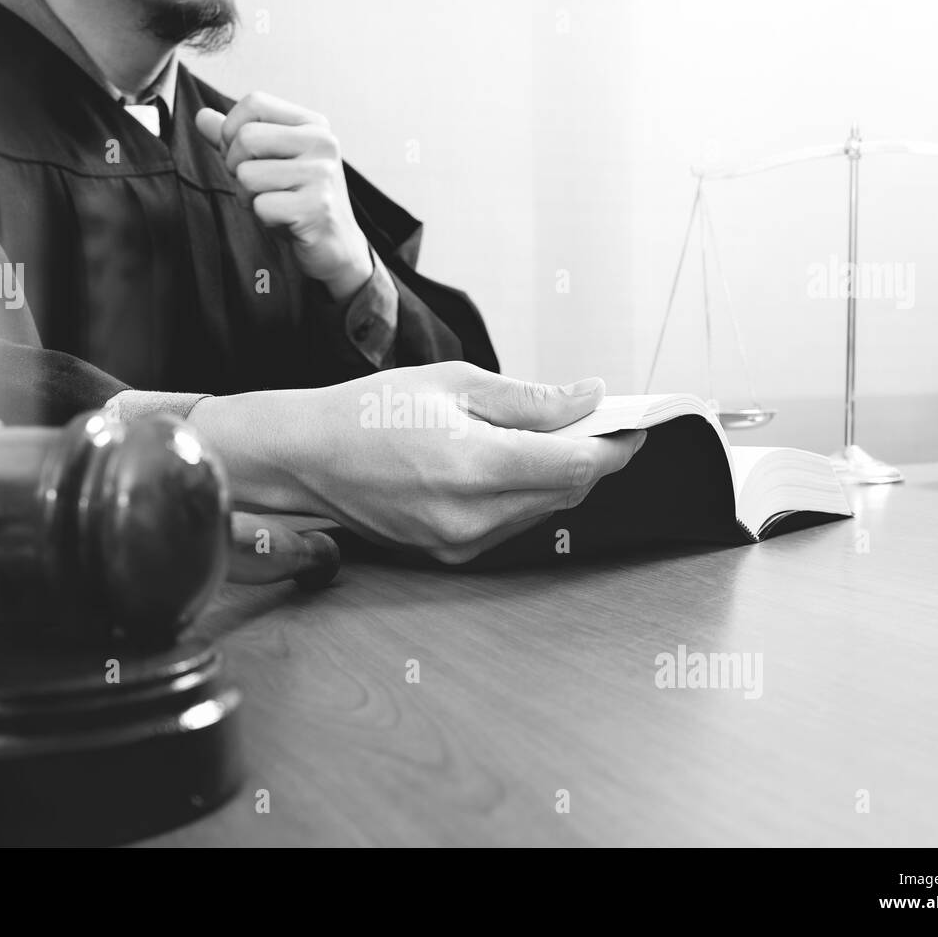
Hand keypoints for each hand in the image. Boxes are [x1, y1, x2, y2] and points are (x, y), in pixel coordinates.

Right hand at [191, 362, 648, 563]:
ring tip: (545, 437)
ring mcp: (462, 542)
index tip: (631, 424)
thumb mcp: (454, 383)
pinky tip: (505, 464)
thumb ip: (530, 399)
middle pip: (569, 492)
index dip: (615, 444)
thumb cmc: (369, 412)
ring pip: (543, 511)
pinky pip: (511, 525)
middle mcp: (474, 515)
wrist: (306, 459)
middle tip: (592, 421)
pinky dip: (523, 495)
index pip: (579, 465)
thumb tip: (588, 398)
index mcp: (477, 465)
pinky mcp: (451, 554)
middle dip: (590, 457)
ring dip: (558, 477)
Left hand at [195, 92, 373, 300]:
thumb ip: (234, 139)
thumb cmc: (297, 201)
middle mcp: (322, 143)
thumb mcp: (266, 163)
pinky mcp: (317, 207)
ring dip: (248, 196)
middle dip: (236, 167)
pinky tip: (285, 221)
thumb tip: (202, 117)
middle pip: (246, 137)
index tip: (244, 156)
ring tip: (273, 204)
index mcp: (312, 124)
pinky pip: (261, 206)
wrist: (335, 246)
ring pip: (247, 175)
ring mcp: (322, 174)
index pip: (255, 102)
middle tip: (258, 187)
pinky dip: (264, 218)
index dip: (233, 130)